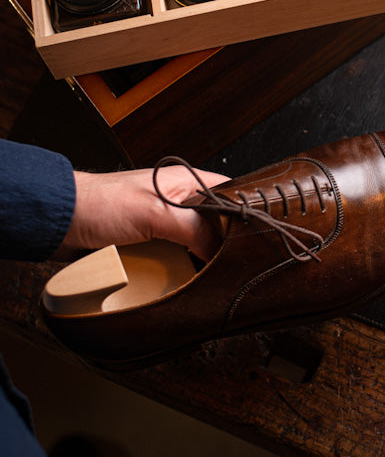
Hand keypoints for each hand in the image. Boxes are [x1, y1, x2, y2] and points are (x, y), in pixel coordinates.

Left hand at [53, 166, 228, 261]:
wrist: (59, 220)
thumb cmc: (101, 204)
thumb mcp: (157, 215)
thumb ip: (195, 228)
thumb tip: (220, 249)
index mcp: (186, 180)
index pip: (230, 193)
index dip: (243, 213)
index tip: (253, 236)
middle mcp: (179, 198)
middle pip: (216, 221)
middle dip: (225, 240)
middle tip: (235, 261)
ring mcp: (163, 219)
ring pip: (197, 239)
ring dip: (201, 255)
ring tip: (213, 272)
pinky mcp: (149, 238)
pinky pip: (176, 252)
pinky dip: (181, 264)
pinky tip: (186, 276)